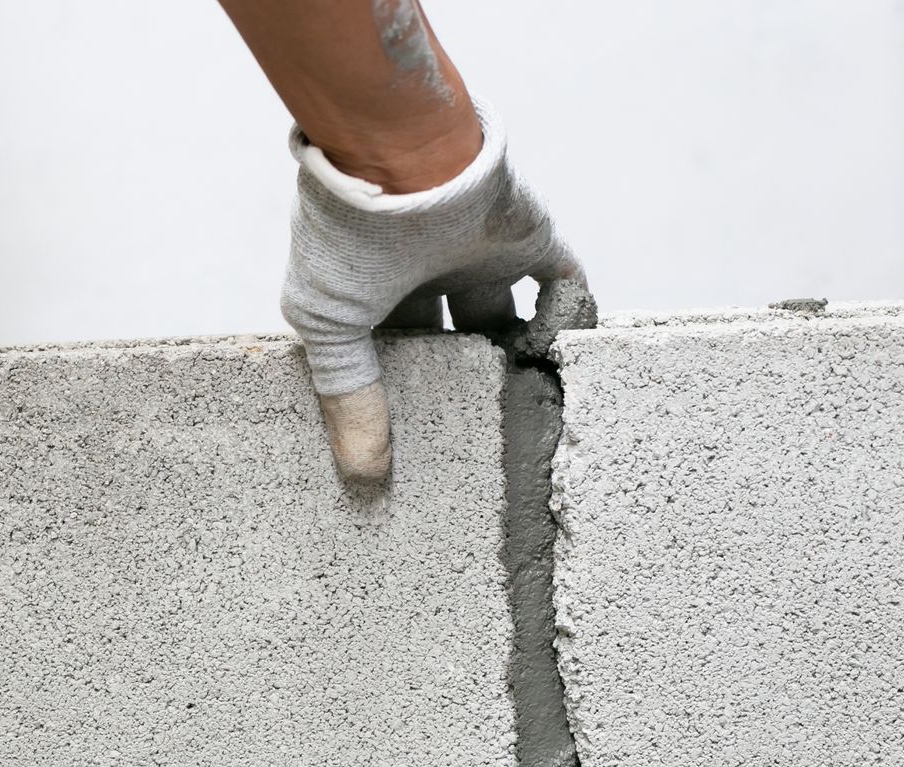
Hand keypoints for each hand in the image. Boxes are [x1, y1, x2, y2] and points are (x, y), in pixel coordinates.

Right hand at [280, 97, 585, 485]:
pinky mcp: (530, 239)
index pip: (390, 348)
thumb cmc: (345, 236)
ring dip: (516, 356)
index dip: (398, 391)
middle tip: (470, 436)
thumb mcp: (331, 326)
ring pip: (506, 316)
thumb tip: (363, 476)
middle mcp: (426, 271)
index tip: (408, 444)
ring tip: (525, 414)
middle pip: (450, 338)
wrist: (397, 153)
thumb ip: (350, 397)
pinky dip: (572, 318)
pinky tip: (567, 362)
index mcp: (373, 288)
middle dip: (459, 379)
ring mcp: (480, 254)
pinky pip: (564, 284)